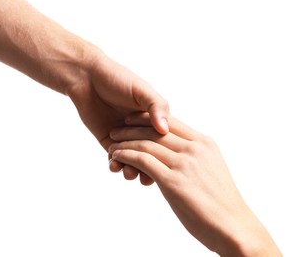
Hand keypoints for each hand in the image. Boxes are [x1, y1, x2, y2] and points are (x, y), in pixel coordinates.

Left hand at [67, 51, 168, 180]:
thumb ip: (156, 107)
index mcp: (153, 118)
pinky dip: (115, 165)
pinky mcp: (108, 141)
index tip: (167, 167)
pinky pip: (115, 158)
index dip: (165, 154)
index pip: (163, 141)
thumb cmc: (118, 79)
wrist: (87, 78)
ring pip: (132, 160)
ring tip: (129, 173)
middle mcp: (141, 130)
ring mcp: (124, 137)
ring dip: (132, 169)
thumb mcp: (142, 90)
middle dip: (148, 169)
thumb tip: (165, 130)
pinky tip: (114, 165)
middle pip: (149, 155)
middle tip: (146, 179)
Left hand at [108, 115, 280, 255]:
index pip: (171, 122)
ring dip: (125, 142)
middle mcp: (195, 149)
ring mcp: (184, 164)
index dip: (148, 118)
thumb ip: (192, 157)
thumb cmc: (220, 202)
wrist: (234, 227)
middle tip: (115, 129)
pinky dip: (127, 156)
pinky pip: (143, 161)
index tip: (132, 118)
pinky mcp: (173, 181)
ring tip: (112, 143)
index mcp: (204, 143)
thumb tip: (172, 155)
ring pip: (147, 144)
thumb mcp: (209, 169)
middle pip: (156, 130)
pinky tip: (117, 156)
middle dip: (131, 127)